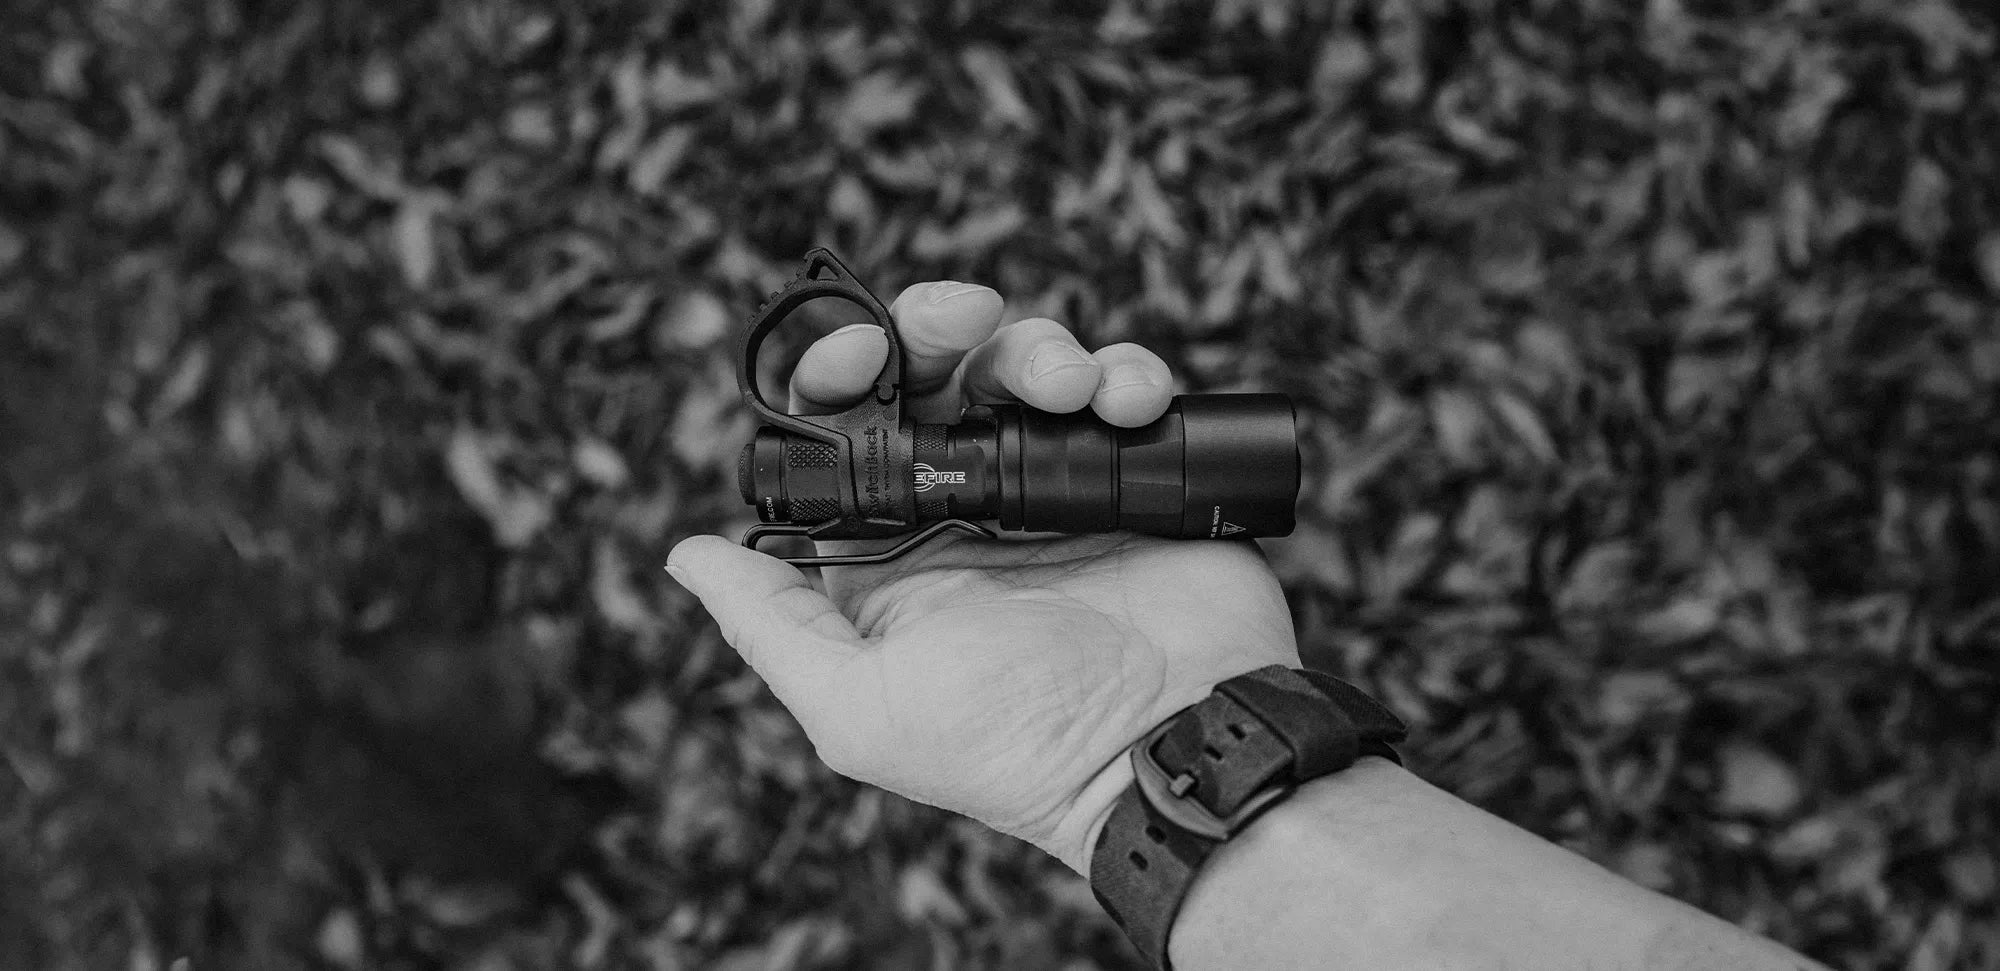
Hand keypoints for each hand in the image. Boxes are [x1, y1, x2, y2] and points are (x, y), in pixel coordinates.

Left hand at [667, 280, 1299, 873]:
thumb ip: (772, 627)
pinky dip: (1125, 374)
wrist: (1171, 750)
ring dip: (1040, 349)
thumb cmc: (1016, 746)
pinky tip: (1127, 401)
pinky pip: (1122, 392)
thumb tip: (687, 555)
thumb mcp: (864, 707)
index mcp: (895, 550)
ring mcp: (1057, 488)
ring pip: (1026, 367)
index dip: (842, 369)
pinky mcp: (1138, 477)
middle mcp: (969, 510)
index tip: (865, 349)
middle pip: (934, 375)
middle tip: (968, 316)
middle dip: (940, 327)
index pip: (845, 429)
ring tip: (1072, 387)